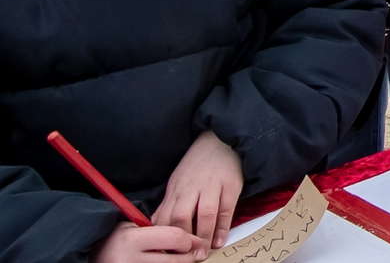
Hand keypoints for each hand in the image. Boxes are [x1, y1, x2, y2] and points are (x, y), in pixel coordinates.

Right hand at [96, 223, 207, 262]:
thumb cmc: (116, 240)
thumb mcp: (132, 228)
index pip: (175, 238)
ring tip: (176, 259)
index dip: (189, 240)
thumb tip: (192, 239)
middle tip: (189, 253)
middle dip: (187, 256)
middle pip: (176, 260)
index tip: (193, 241)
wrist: (92, 258)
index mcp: (132, 240)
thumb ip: (159, 230)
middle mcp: (129, 260)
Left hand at [152, 129, 240, 250]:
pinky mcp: (230, 185)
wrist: (219, 140)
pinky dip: (222, 227)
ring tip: (203, 254)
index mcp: (175, 189)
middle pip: (180, 216)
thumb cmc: (197, 164)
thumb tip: (155, 226)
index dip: (163, 238)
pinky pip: (226, 209)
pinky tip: (220, 241)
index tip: (165, 254)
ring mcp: (211, 186)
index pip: (164, 217)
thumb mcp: (177, 182)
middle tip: (185, 258)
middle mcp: (191, 188)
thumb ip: (169, 204)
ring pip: (204, 214)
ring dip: (203, 237)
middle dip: (181, 240)